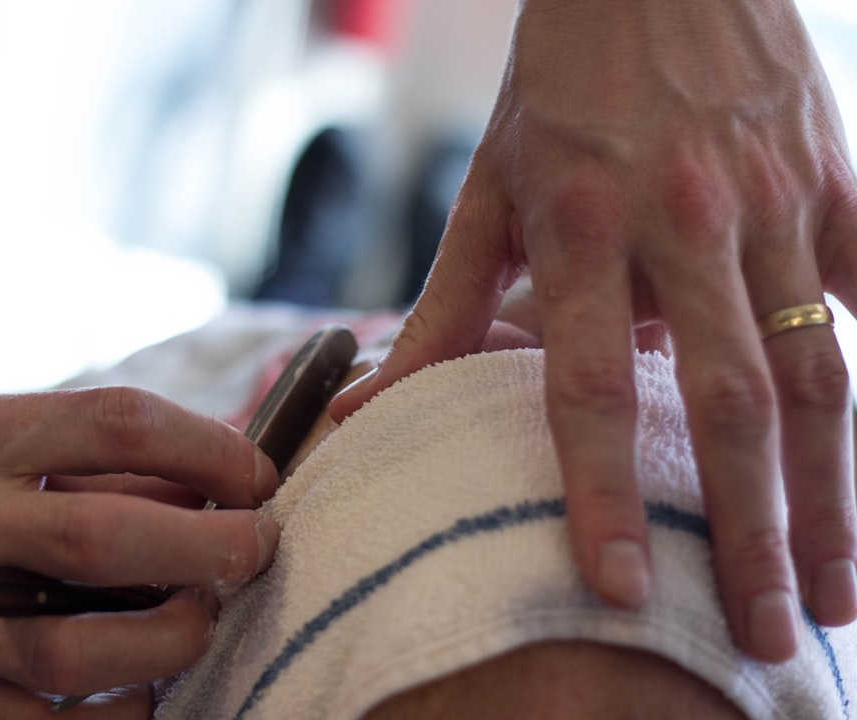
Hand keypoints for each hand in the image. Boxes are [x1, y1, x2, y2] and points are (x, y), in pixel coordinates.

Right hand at [0, 388, 279, 718]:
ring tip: (204, 612)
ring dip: (174, 635)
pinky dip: (122, 712)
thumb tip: (196, 480)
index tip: (252, 469)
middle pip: (110, 539)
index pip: (116, 425)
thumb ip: (70, 454)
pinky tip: (150, 686)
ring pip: (84, 648)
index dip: (208, 446)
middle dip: (213, 545)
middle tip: (258, 544)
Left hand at [331, 0, 856, 661]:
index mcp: (580, 227)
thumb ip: (442, 308)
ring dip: (836, 493)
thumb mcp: (485, 191)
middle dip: (755, 533)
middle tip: (769, 636)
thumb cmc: (558, 85)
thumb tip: (370, 404)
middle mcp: (686, 221)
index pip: (589, 386)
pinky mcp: (835, 176)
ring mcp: (775, 200)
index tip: (620, 590)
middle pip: (730, 403)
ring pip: (821, 369)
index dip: (599, 493)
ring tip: (841, 593)